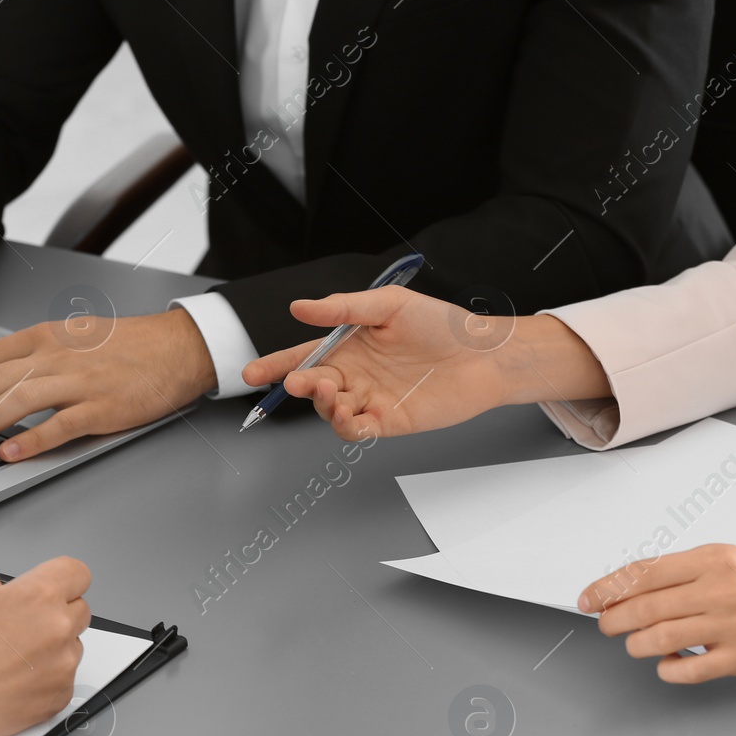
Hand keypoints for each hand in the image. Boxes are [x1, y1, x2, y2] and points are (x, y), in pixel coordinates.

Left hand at [0, 308, 214, 460]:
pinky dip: (31, 442)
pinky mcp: (101, 409)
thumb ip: (33, 356)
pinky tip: (10, 455)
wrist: (177, 348)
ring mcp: (78, 383)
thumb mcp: (71, 338)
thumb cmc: (127, 347)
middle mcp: (54, 357)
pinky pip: (58, 426)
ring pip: (15, 402)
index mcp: (42, 338)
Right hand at [0, 556, 91, 735]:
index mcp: (37, 597)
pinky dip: (46, 675)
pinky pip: (64, 676)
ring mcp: (63, 665)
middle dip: (56, 610)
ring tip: (11, 654)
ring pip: (73, 644)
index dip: (60, 577)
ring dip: (53, 644)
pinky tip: (13, 676)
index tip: (48, 585)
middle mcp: (58, 629)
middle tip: (22, 622)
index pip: (76, 572)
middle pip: (79, 608)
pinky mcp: (60, 695)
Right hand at [241, 288, 516, 439]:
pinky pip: (356, 431)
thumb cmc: (442, 325)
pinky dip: (345, 427)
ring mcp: (370, 400)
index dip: (275, 366)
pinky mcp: (389, 421)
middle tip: (298, 381)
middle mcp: (355, 375)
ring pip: (329, 411)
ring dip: (322, 405)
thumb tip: (299, 307)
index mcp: (349, 346)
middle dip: (299, 385)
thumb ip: (343, 309)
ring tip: (331, 394)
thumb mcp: (389, 304)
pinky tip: (347, 415)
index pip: (303, 357)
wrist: (483, 353)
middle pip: (312, 386)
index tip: (252, 374)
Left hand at [577, 544, 735, 683]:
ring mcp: (734, 624)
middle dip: (614, 619)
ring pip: (662, 638)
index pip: (644, 573)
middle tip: (606, 625)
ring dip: (638, 645)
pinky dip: (669, 669)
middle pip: (647, 607)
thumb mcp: (727, 560)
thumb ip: (682, 573)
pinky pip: (691, 669)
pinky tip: (667, 664)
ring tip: (637, 644)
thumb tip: (628, 588)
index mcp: (713, 559)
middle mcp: (721, 589)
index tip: (587, 599)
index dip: (608, 588)